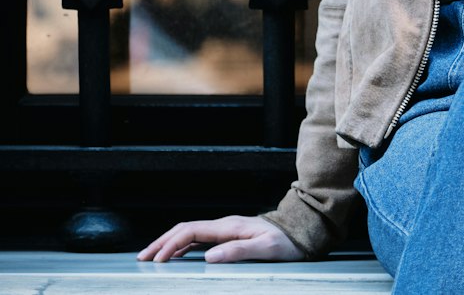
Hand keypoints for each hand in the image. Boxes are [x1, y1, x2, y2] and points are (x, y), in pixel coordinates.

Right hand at [136, 214, 301, 263]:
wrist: (300, 232)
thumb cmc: (286, 242)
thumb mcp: (266, 249)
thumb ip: (239, 251)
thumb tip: (208, 257)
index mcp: (229, 226)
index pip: (191, 231)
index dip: (171, 244)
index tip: (157, 259)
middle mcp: (224, 225)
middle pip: (184, 229)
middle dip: (162, 242)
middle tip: (142, 257)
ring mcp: (225, 230)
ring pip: (189, 233)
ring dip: (169, 243)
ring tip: (152, 257)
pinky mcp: (228, 236)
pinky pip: (198, 239)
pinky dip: (181, 247)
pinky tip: (176, 257)